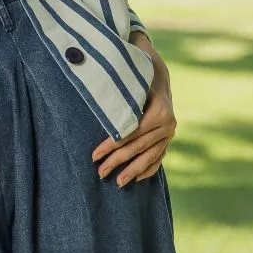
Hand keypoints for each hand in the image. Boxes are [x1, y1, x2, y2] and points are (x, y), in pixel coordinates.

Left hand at [91, 35, 175, 184]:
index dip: (111, 144)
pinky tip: (136, 180)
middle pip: (138, 147)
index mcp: (159, 109)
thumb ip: (114, 80)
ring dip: (133, 171)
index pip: (131, 132)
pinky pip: (159, 157)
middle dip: (117, 161)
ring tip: (117, 183)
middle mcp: (168, 124)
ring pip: (150, 156)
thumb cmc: (137, 71)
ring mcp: (170, 133)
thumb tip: (83, 69)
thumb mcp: (129, 73)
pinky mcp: (168, 138)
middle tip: (99, 172)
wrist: (159, 72)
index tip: (94, 154)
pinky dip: (148, 169)